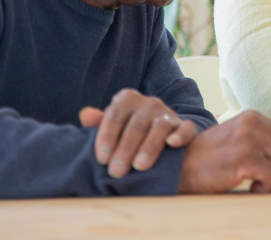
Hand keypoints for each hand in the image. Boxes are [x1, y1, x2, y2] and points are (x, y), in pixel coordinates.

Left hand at [79, 88, 196, 177]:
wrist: (158, 136)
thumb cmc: (127, 133)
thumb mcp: (111, 127)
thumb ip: (98, 123)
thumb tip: (85, 115)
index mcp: (127, 99)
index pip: (115, 116)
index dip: (107, 138)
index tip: (102, 159)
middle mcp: (149, 103)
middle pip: (136, 125)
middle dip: (125, 149)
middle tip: (116, 171)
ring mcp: (168, 113)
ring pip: (160, 127)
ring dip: (149, 147)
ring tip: (139, 166)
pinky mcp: (185, 126)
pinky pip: (186, 128)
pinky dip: (180, 135)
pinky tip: (172, 144)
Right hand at [178, 110, 270, 193]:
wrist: (181, 164)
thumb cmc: (211, 158)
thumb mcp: (238, 139)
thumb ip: (262, 142)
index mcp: (254, 117)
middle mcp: (253, 124)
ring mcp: (249, 140)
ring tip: (266, 186)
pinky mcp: (244, 158)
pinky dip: (269, 187)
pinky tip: (254, 188)